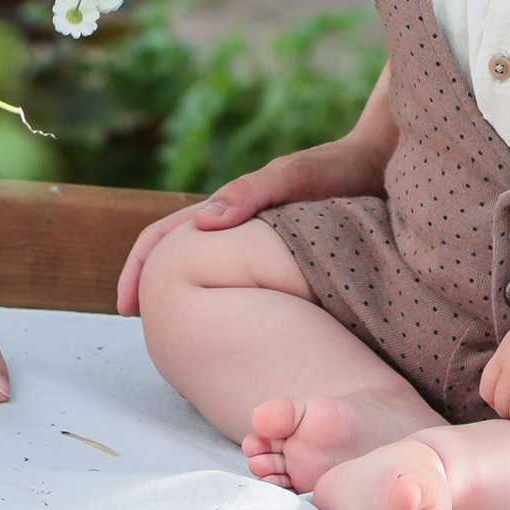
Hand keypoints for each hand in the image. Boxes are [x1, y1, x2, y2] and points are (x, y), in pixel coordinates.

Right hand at [114, 119, 393, 317]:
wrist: (382, 165)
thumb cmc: (338, 169)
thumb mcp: (292, 177)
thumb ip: (250, 192)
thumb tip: (202, 223)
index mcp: (226, 207)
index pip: (163, 237)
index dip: (139, 269)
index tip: (127, 308)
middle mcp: (236, 225)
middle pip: (178, 259)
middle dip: (155, 292)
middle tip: (148, 337)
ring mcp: (258, 243)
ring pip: (209, 275)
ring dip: (189, 302)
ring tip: (184, 344)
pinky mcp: (284, 259)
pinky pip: (242, 285)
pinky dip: (226, 306)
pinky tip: (237, 333)